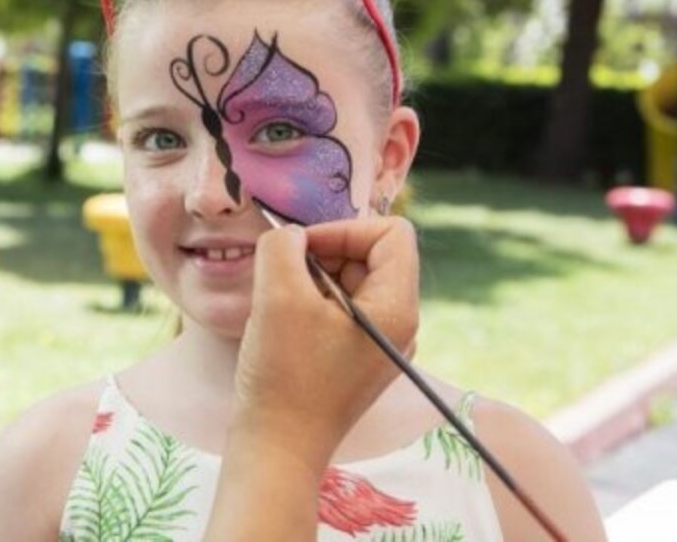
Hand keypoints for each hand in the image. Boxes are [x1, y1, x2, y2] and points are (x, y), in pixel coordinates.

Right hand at [232, 217, 420, 474]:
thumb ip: (284, 246)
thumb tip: (290, 236)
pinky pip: (340, 310)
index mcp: (397, 308)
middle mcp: (400, 325)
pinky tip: (284, 328)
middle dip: (323, 255)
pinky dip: (310, 305)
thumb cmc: (283, 375)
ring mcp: (380, 345)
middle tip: (283, 279)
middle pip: (369, 255)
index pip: (390, 233)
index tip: (302, 250)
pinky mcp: (357, 359)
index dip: (344, 229)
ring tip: (281, 307)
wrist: (276, 447)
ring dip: (312, 281)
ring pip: (351, 282)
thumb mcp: (278, 295)